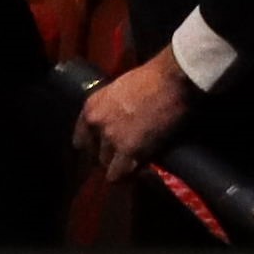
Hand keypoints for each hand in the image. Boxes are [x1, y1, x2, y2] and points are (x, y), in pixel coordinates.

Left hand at [72, 59, 193, 175]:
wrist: (172, 79)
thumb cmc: (155, 77)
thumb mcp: (122, 90)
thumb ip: (113, 109)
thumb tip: (121, 122)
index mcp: (91, 108)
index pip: (81, 140)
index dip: (96, 147)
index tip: (107, 149)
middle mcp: (96, 125)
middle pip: (95, 155)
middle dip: (111, 157)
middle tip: (128, 156)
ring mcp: (112, 139)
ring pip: (108, 167)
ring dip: (122, 166)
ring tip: (138, 163)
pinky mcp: (129, 150)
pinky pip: (120, 174)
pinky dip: (130, 175)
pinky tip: (142, 171)